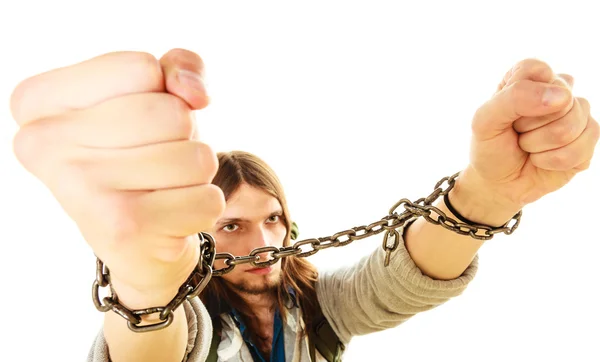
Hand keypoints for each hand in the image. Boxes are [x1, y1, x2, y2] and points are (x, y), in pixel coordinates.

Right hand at [10, 49, 224, 308]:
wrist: (136, 239)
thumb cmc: (143, 153)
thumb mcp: (157, 94)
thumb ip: (179, 66)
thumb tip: (195, 92)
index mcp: (36, 102)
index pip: (143, 68)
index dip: (163, 92)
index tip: (137, 121)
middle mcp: (42, 143)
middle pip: (173, 114)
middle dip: (184, 137)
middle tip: (156, 160)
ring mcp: (80, 188)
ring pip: (196, 158)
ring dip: (196, 173)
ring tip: (163, 187)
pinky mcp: (121, 229)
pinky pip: (208, 200)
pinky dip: (203, 207)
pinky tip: (170, 217)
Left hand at [455, 59, 598, 224]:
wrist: (499, 183)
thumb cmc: (490, 147)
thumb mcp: (484, 121)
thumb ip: (514, 98)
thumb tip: (563, 97)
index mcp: (528, 78)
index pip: (535, 70)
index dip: (519, 97)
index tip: (506, 114)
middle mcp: (557, 91)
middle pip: (559, 99)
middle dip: (529, 126)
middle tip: (517, 133)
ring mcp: (577, 115)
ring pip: (569, 126)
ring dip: (539, 145)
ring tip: (528, 147)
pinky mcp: (588, 140)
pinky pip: (579, 149)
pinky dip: (551, 161)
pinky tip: (542, 160)